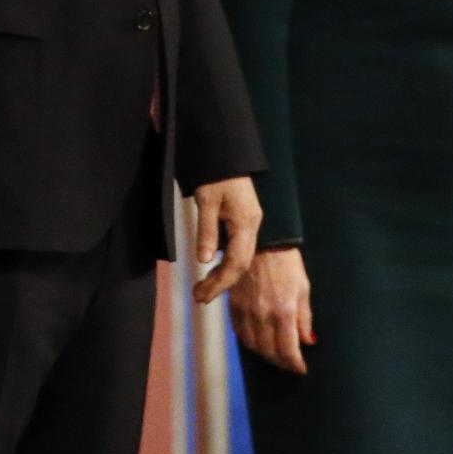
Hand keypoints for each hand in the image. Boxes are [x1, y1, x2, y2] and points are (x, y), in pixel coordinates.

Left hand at [191, 176, 260, 301]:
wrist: (227, 155)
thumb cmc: (216, 175)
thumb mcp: (207, 201)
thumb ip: (207, 231)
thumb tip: (204, 261)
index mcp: (246, 223)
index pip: (238, 261)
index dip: (222, 281)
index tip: (204, 295)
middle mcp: (252, 227)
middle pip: (241, 264)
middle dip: (221, 284)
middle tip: (200, 298)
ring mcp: (250, 226)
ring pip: (240, 259)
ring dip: (222, 277)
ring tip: (203, 291)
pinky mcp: (244, 224)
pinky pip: (238, 251)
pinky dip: (225, 265)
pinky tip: (213, 274)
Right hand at [231, 247, 312, 373]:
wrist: (262, 244)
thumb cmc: (287, 264)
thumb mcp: (303, 289)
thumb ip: (304, 318)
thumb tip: (308, 341)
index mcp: (284, 311)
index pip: (288, 350)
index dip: (295, 364)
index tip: (301, 369)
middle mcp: (263, 314)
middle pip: (270, 352)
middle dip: (281, 363)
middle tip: (289, 364)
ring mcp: (246, 311)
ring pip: (253, 346)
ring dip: (265, 355)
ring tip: (275, 356)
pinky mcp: (234, 305)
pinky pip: (240, 333)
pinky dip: (249, 342)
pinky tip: (258, 342)